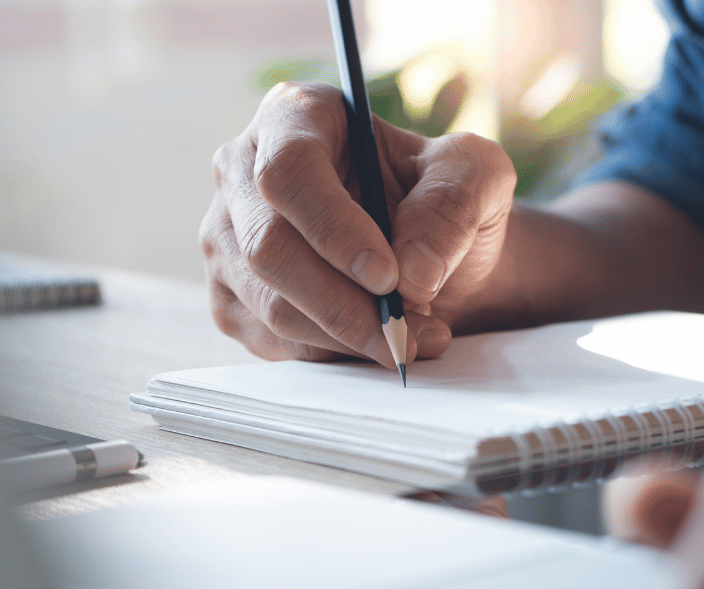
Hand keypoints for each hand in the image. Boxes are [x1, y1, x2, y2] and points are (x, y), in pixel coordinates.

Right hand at [200, 82, 517, 365]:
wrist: (429, 261)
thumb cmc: (443, 205)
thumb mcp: (475, 178)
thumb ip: (454, 205)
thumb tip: (414, 272)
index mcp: (294, 117)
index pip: (288, 172)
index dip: (334, 229)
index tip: (388, 277)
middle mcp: (242, 174)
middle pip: (269, 249)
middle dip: (344, 304)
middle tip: (403, 333)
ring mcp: (228, 241)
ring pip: (270, 305)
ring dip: (347, 337)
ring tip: (411, 340)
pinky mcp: (232, 300)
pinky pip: (272, 341)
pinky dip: (332, 355)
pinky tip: (375, 344)